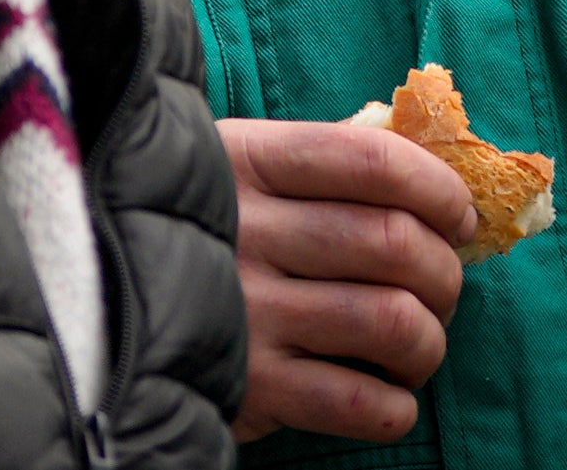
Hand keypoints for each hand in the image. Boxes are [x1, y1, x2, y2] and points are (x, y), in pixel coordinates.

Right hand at [225, 113, 475, 440]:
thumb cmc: (202, 236)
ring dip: (429, 342)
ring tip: (417, 348)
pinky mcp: (248, 385)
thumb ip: (320, 166)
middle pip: (394, 242)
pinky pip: (357, 402)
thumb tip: (433, 180)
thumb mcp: (238, 171)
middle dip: (445, 272)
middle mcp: (247, 231)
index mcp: (249, 161)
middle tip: (441, 292)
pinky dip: (396, 408)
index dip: (438, 188)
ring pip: (392, 320)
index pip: (373, 158)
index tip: (459, 217)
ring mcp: (247, 310)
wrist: (107, 314)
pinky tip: (390, 398)